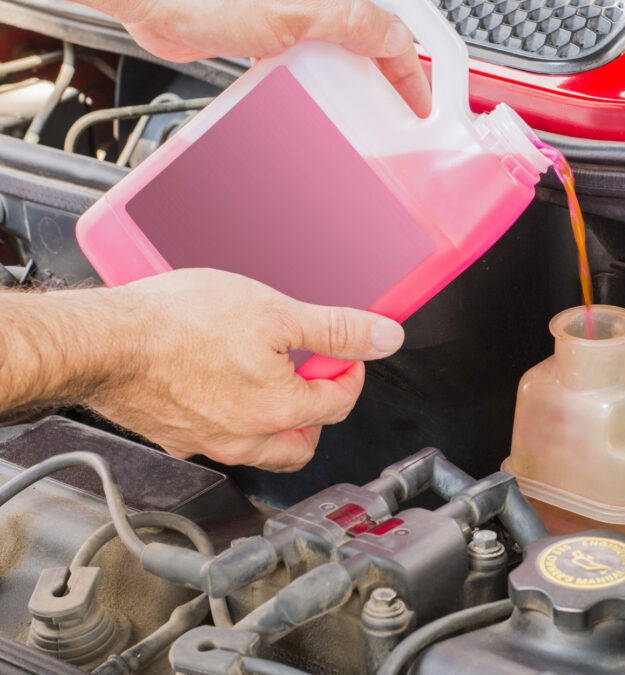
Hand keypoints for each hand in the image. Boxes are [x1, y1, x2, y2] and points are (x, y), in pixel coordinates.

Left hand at [86, 0, 430, 115]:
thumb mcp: (295, 14)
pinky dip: (312, 81)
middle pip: (370, 40)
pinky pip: (304, 59)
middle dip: (385, 77)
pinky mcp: (266, 31)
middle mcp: (318, 2)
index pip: (394, 28)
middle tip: (394, 113)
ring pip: (339, 52)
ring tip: (355, 113)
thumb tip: (397, 39)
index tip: (419, 103)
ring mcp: (293, 15)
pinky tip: (307, 99)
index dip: (412, 69)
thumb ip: (354, 21)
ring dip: (348, 83)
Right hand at [87, 268, 404, 471]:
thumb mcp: (277, 312)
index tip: (343, 351)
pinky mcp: (175, 436)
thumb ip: (337, 329)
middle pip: (306, 441)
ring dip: (281, 421)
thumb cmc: (179, 325)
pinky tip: (225, 383)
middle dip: (320, 408)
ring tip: (273, 379)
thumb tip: (383, 337)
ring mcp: (208, 442)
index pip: (340, 401)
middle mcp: (247, 439)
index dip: (350, 369)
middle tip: (312, 372)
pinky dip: (236, 419)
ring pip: (264, 448)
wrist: (105, 340)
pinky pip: (220, 439)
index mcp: (281, 411)